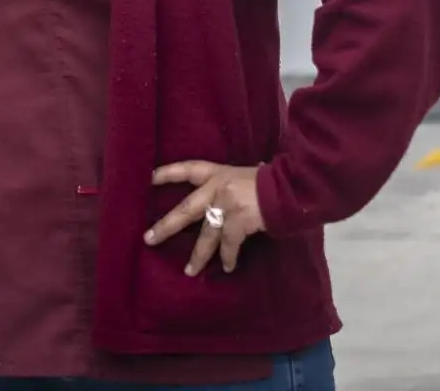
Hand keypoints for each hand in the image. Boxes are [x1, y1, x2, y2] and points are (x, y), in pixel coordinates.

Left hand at [143, 162, 266, 274]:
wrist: (290, 187)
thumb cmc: (271, 181)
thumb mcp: (245, 175)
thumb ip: (231, 185)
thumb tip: (228, 195)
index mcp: (218, 173)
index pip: (187, 169)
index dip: (168, 173)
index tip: (148, 179)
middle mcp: (217, 188)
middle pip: (185, 209)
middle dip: (166, 225)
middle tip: (149, 239)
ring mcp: (226, 205)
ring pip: (206, 235)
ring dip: (198, 255)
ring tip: (189, 271)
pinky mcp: (238, 222)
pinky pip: (228, 245)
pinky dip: (228, 257)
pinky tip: (227, 267)